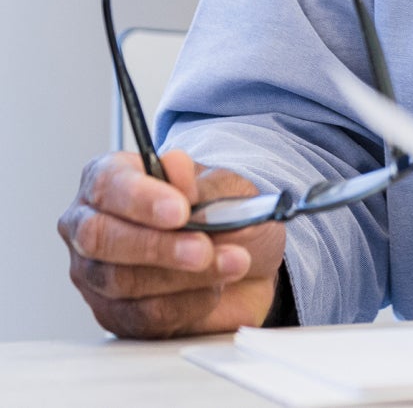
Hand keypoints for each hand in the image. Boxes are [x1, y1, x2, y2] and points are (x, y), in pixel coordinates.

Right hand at [59, 150, 285, 337]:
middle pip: (100, 238)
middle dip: (156, 245)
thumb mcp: (224, 187)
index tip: (180, 211)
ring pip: (123, 281)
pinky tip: (216, 288)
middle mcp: (91, 227)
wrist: (248, 254)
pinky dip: (188, 302)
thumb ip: (199, 183)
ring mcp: (97, 276)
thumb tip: (176, 169)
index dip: (141, 199)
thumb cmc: (224, 211)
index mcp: (109, 180)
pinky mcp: (117, 316)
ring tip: (233, 262)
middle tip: (203, 248)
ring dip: (183, 275)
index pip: (106, 184)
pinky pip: (144, 316)